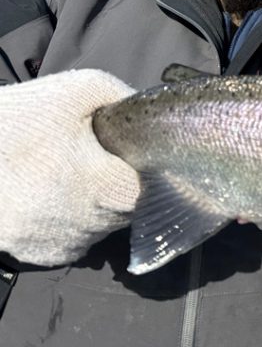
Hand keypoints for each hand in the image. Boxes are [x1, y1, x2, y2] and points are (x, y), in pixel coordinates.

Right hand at [0, 70, 140, 265]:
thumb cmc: (18, 121)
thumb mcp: (79, 90)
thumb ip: (124, 99)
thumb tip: (149, 112)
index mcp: (112, 189)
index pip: (158, 186)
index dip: (149, 165)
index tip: (132, 150)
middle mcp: (93, 227)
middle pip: (131, 207)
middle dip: (121, 182)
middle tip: (95, 156)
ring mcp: (65, 246)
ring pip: (102, 224)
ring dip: (95, 202)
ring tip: (66, 172)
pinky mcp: (39, 256)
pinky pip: (73, 238)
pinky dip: (69, 220)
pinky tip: (50, 193)